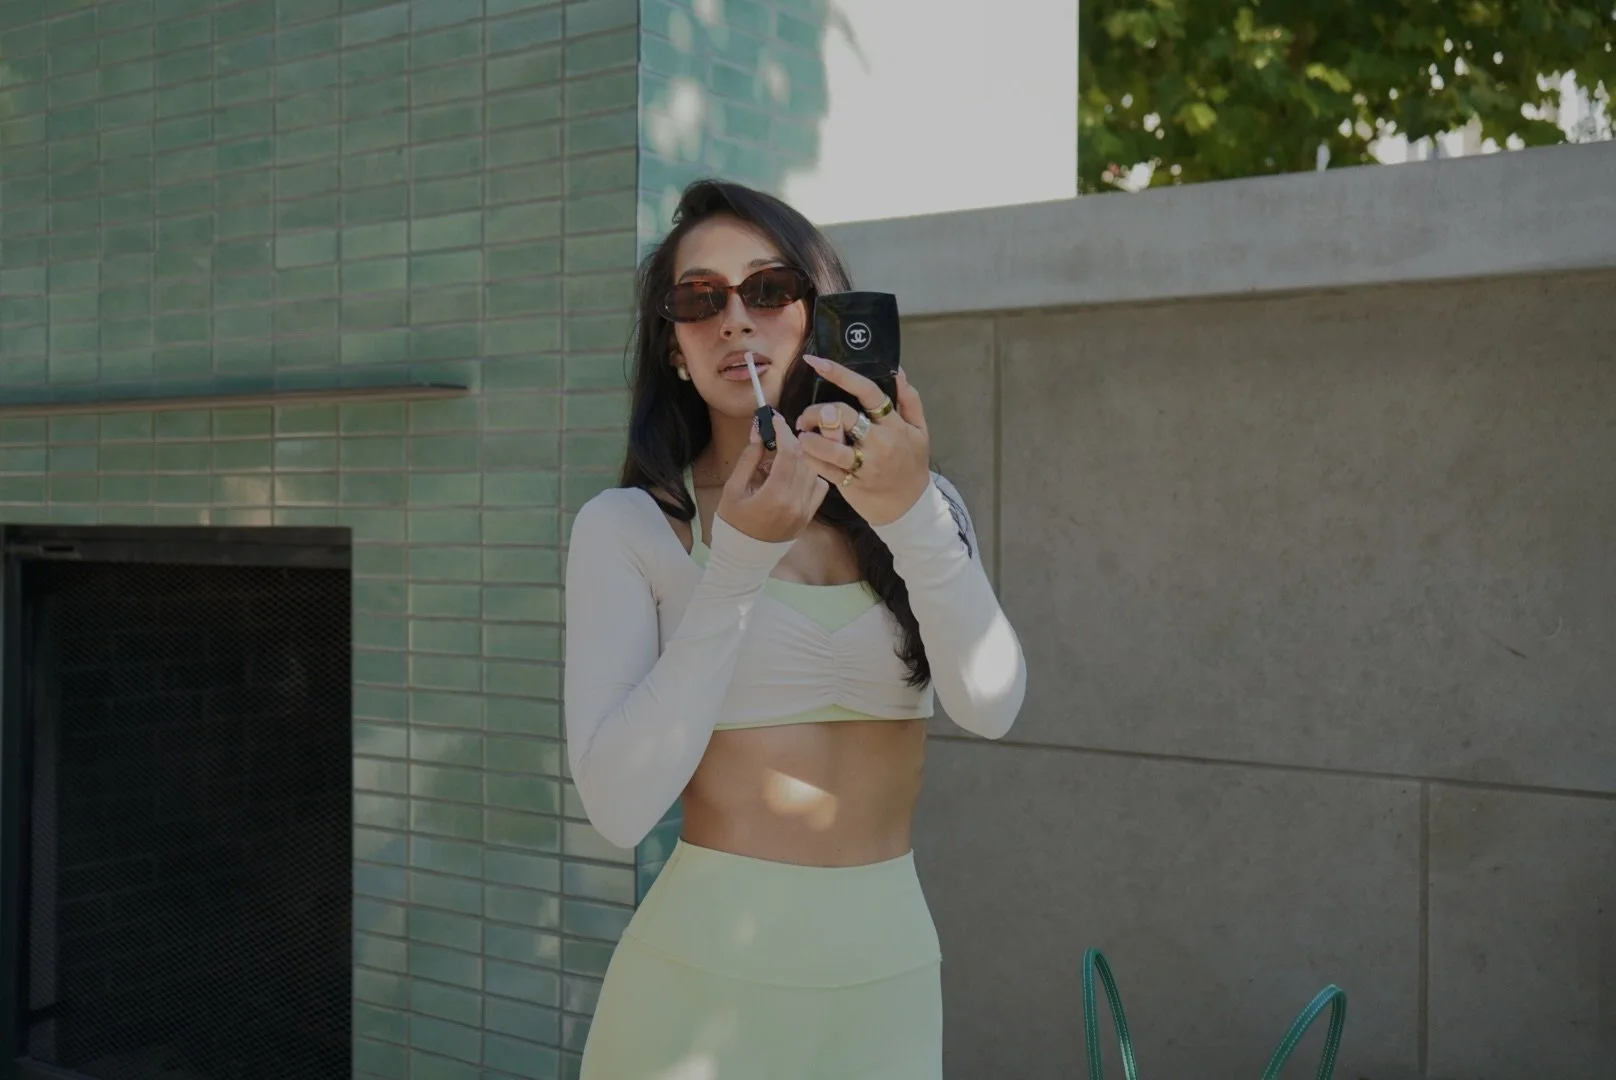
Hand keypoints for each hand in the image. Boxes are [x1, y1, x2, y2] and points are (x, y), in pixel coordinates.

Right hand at [716, 411, 830, 542]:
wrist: (742, 558)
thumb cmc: (732, 523)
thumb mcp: (733, 488)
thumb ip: (749, 459)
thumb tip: (759, 432)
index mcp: (775, 496)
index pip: (788, 452)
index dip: (782, 430)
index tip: (773, 418)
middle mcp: (796, 503)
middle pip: (803, 458)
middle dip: (789, 440)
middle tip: (774, 434)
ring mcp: (806, 511)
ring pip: (812, 470)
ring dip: (798, 458)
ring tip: (776, 462)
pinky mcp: (809, 516)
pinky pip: (818, 487)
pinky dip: (808, 475)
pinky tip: (791, 476)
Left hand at [795, 357, 930, 525]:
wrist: (910, 507)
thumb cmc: (912, 464)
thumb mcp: (920, 431)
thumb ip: (909, 400)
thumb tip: (898, 370)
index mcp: (894, 424)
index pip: (867, 392)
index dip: (840, 374)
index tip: (817, 362)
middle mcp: (879, 442)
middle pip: (841, 415)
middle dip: (816, 411)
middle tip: (806, 417)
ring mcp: (864, 464)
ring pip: (828, 445)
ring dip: (808, 437)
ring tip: (802, 435)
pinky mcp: (851, 484)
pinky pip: (823, 468)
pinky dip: (809, 458)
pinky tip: (805, 452)